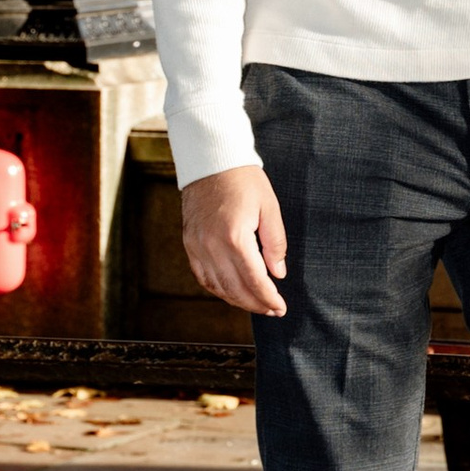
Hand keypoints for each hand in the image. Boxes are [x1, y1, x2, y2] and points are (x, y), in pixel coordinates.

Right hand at [181, 165, 288, 318]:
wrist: (211, 160)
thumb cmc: (243, 180)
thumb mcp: (269, 207)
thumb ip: (275, 243)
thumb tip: (277, 273)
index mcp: (234, 236)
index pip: (253, 279)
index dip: (268, 298)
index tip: (280, 307)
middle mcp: (211, 245)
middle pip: (234, 289)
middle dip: (255, 304)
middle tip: (272, 309)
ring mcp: (197, 246)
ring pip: (217, 287)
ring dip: (237, 300)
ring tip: (256, 303)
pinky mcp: (189, 243)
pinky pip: (202, 276)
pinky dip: (218, 288)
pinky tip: (232, 291)